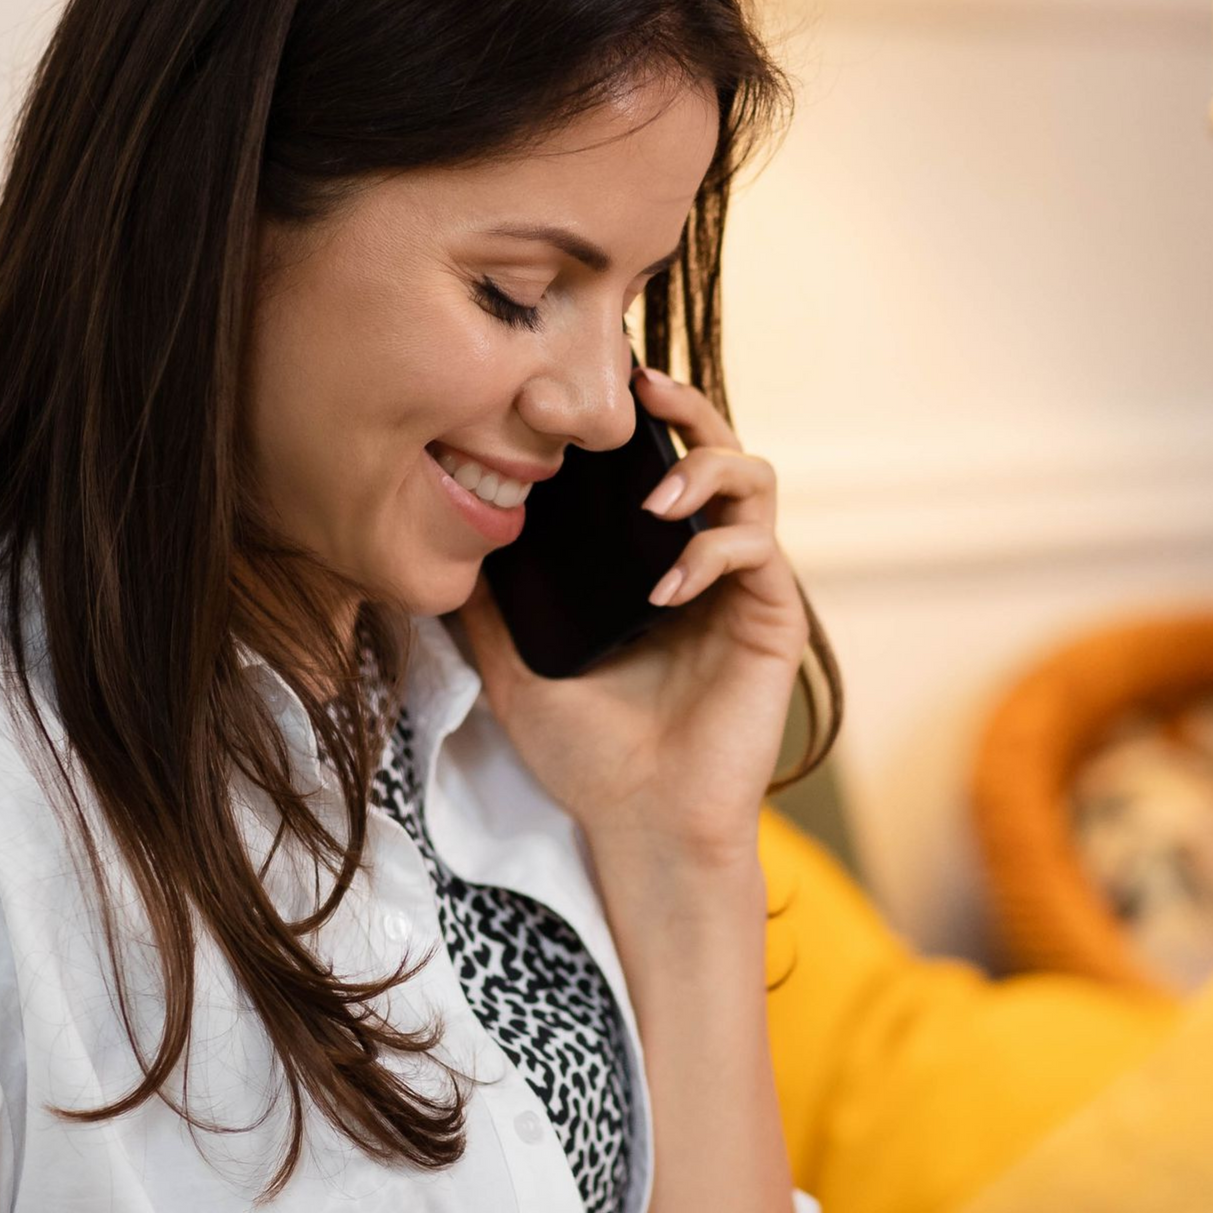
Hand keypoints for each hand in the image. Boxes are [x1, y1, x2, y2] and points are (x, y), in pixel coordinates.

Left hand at [449, 366, 809, 875]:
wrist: (640, 827)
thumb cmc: (589, 756)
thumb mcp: (514, 667)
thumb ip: (486, 607)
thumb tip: (440, 548)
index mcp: (655, 562)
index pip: (659, 464)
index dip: (641, 416)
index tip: (594, 384)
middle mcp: (708, 563)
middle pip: (719, 449)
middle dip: (687, 407)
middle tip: (641, 388)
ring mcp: (744, 589)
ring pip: (757, 481)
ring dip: (707, 471)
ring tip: (655, 501)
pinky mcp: (773, 621)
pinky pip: (760, 552)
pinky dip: (714, 551)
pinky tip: (667, 586)